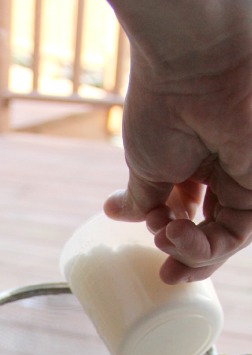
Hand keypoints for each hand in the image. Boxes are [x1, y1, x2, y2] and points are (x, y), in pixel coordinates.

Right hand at [104, 24, 251, 282]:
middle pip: (210, 233)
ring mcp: (242, 180)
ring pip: (224, 239)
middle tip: (167, 273)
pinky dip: (206, 246)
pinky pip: (236, 233)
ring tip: (166, 239)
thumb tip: (121, 215)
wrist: (189, 74)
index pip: (188, 215)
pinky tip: (177, 236)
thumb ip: (141, 199)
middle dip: (187, 258)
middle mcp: (222, 174)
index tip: (151, 248)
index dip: (172, 239)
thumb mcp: (144, 165)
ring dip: (192, 252)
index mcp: (195, 165)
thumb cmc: (163, 108)